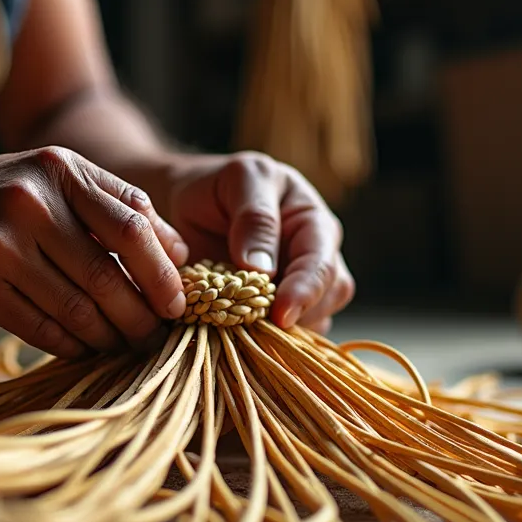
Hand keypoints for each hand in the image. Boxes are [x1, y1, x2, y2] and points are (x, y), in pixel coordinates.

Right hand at [0, 147, 187, 357]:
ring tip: (124, 346)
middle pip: (112, 271)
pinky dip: (72, 344)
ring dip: (110, 335)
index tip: (179, 298)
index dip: (166, 267)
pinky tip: (83, 348)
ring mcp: (3, 244)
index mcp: (59, 167)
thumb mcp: (44, 179)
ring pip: (81, 307)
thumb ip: (108, 204)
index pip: (135, 220)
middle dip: (144, 312)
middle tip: (158, 334)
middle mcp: (33, 200)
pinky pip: (45, 328)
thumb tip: (178, 251)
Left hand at [156, 152, 354, 333]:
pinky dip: (269, 341)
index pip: (322, 263)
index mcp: (313, 222)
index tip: (281, 314)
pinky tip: (243, 339)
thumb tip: (262, 269)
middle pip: (330, 295)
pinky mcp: (279, 309)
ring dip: (287, 333)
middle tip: (261, 330)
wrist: (190, 205)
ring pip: (316, 319)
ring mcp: (300, 285)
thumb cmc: (218, 187)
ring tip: (249, 334)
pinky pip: (287, 335)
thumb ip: (255, 218)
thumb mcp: (239, 180)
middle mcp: (316, 256)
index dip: (305, 290)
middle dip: (301, 315)